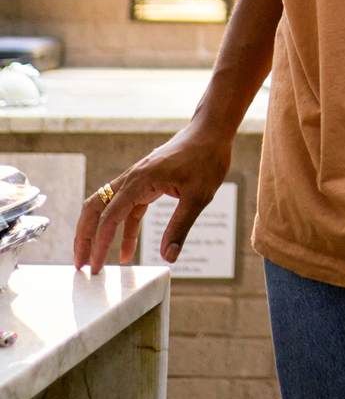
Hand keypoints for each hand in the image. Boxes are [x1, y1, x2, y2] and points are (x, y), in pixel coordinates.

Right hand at [73, 116, 234, 274]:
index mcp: (140, 180)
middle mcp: (131, 179)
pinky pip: (126, 209)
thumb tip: (168, 256)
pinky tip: (126, 251)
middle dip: (84, 237)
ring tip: (94, 260)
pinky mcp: (145, 183)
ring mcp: (136, 180)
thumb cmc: (206, 158)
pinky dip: (122, 229)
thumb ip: (180, 227)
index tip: (95, 267)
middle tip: (80, 266)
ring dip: (97, 233)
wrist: (211, 131)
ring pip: (106, 208)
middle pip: (94, 209)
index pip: (110, 217)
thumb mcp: (198, 196)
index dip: (99, 244)